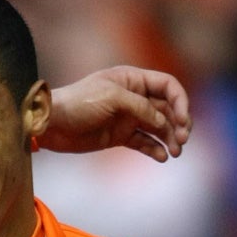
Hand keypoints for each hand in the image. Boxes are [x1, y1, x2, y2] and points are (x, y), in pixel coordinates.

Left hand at [40, 65, 191, 160]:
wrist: (52, 124)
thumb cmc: (79, 102)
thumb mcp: (113, 98)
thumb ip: (142, 108)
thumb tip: (164, 123)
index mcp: (133, 80)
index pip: (168, 86)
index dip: (181, 101)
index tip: (183, 120)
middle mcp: (134, 97)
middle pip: (168, 108)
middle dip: (179, 123)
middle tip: (182, 140)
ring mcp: (128, 117)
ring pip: (159, 127)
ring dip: (170, 138)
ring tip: (175, 152)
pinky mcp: (120, 136)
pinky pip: (144, 142)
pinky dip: (155, 149)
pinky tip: (161, 157)